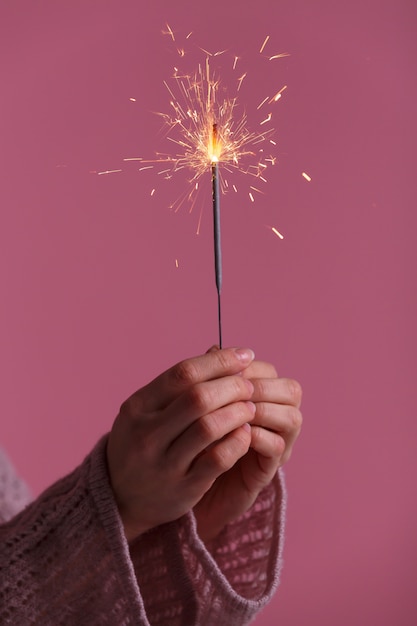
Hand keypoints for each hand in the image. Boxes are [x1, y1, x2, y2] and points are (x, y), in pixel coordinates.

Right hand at [106, 348, 256, 541]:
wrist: (121, 498)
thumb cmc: (142, 442)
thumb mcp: (147, 410)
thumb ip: (179, 384)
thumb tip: (219, 350)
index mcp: (137, 407)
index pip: (183, 374)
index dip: (219, 362)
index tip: (243, 356)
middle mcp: (147, 434)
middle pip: (198, 398)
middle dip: (232, 386)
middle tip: (249, 384)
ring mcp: (164, 463)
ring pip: (209, 427)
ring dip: (238, 412)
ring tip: (251, 407)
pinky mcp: (183, 488)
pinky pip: (218, 459)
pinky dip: (237, 442)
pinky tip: (246, 433)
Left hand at [193, 353, 301, 541]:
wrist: (180, 485)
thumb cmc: (189, 438)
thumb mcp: (195, 406)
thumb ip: (207, 379)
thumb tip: (213, 347)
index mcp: (257, 397)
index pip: (270, 371)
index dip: (252, 367)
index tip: (227, 369)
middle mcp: (272, 418)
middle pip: (291, 390)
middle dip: (262, 386)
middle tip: (237, 389)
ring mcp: (273, 444)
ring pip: (292, 417)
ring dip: (265, 409)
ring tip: (237, 411)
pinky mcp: (265, 471)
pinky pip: (277, 448)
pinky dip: (259, 437)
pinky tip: (236, 434)